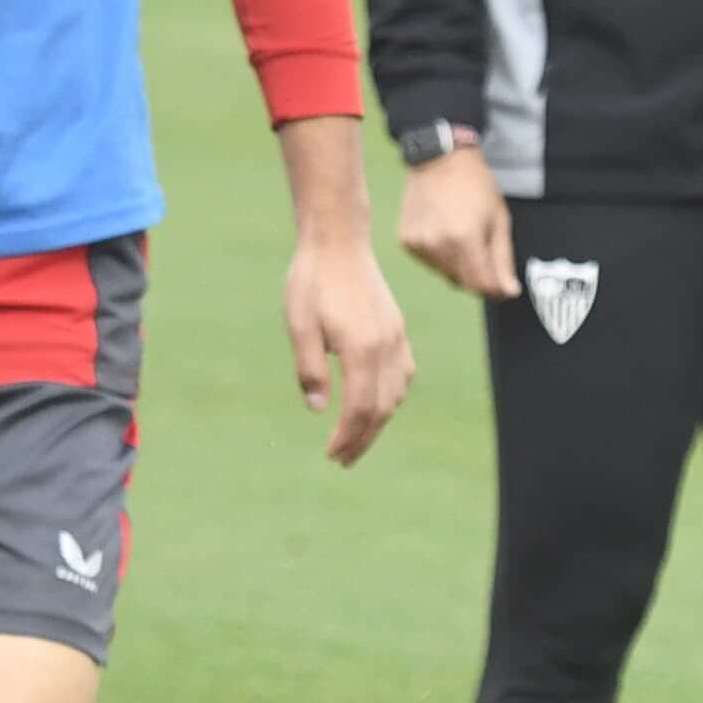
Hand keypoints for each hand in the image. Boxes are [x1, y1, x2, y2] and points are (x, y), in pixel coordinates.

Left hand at [288, 231, 415, 466]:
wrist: (337, 241)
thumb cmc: (310, 281)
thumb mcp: (299, 326)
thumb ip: (310, 369)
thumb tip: (319, 410)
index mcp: (361, 348)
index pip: (361, 408)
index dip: (348, 436)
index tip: (331, 455)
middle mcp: (386, 346)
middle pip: (382, 407)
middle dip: (363, 438)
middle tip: (343, 460)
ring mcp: (396, 337)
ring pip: (397, 393)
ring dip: (379, 421)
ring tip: (358, 439)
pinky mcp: (397, 328)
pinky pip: (403, 373)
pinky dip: (392, 397)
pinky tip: (379, 404)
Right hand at [395, 145, 516, 302]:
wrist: (438, 159)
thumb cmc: (476, 186)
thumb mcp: (499, 220)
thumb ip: (502, 260)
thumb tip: (508, 293)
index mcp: (464, 239)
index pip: (480, 285)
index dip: (495, 289)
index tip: (503, 287)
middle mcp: (437, 245)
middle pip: (462, 282)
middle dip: (477, 276)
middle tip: (483, 252)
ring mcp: (418, 244)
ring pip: (445, 274)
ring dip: (458, 266)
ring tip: (462, 236)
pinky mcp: (406, 241)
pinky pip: (429, 262)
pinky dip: (440, 256)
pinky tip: (444, 231)